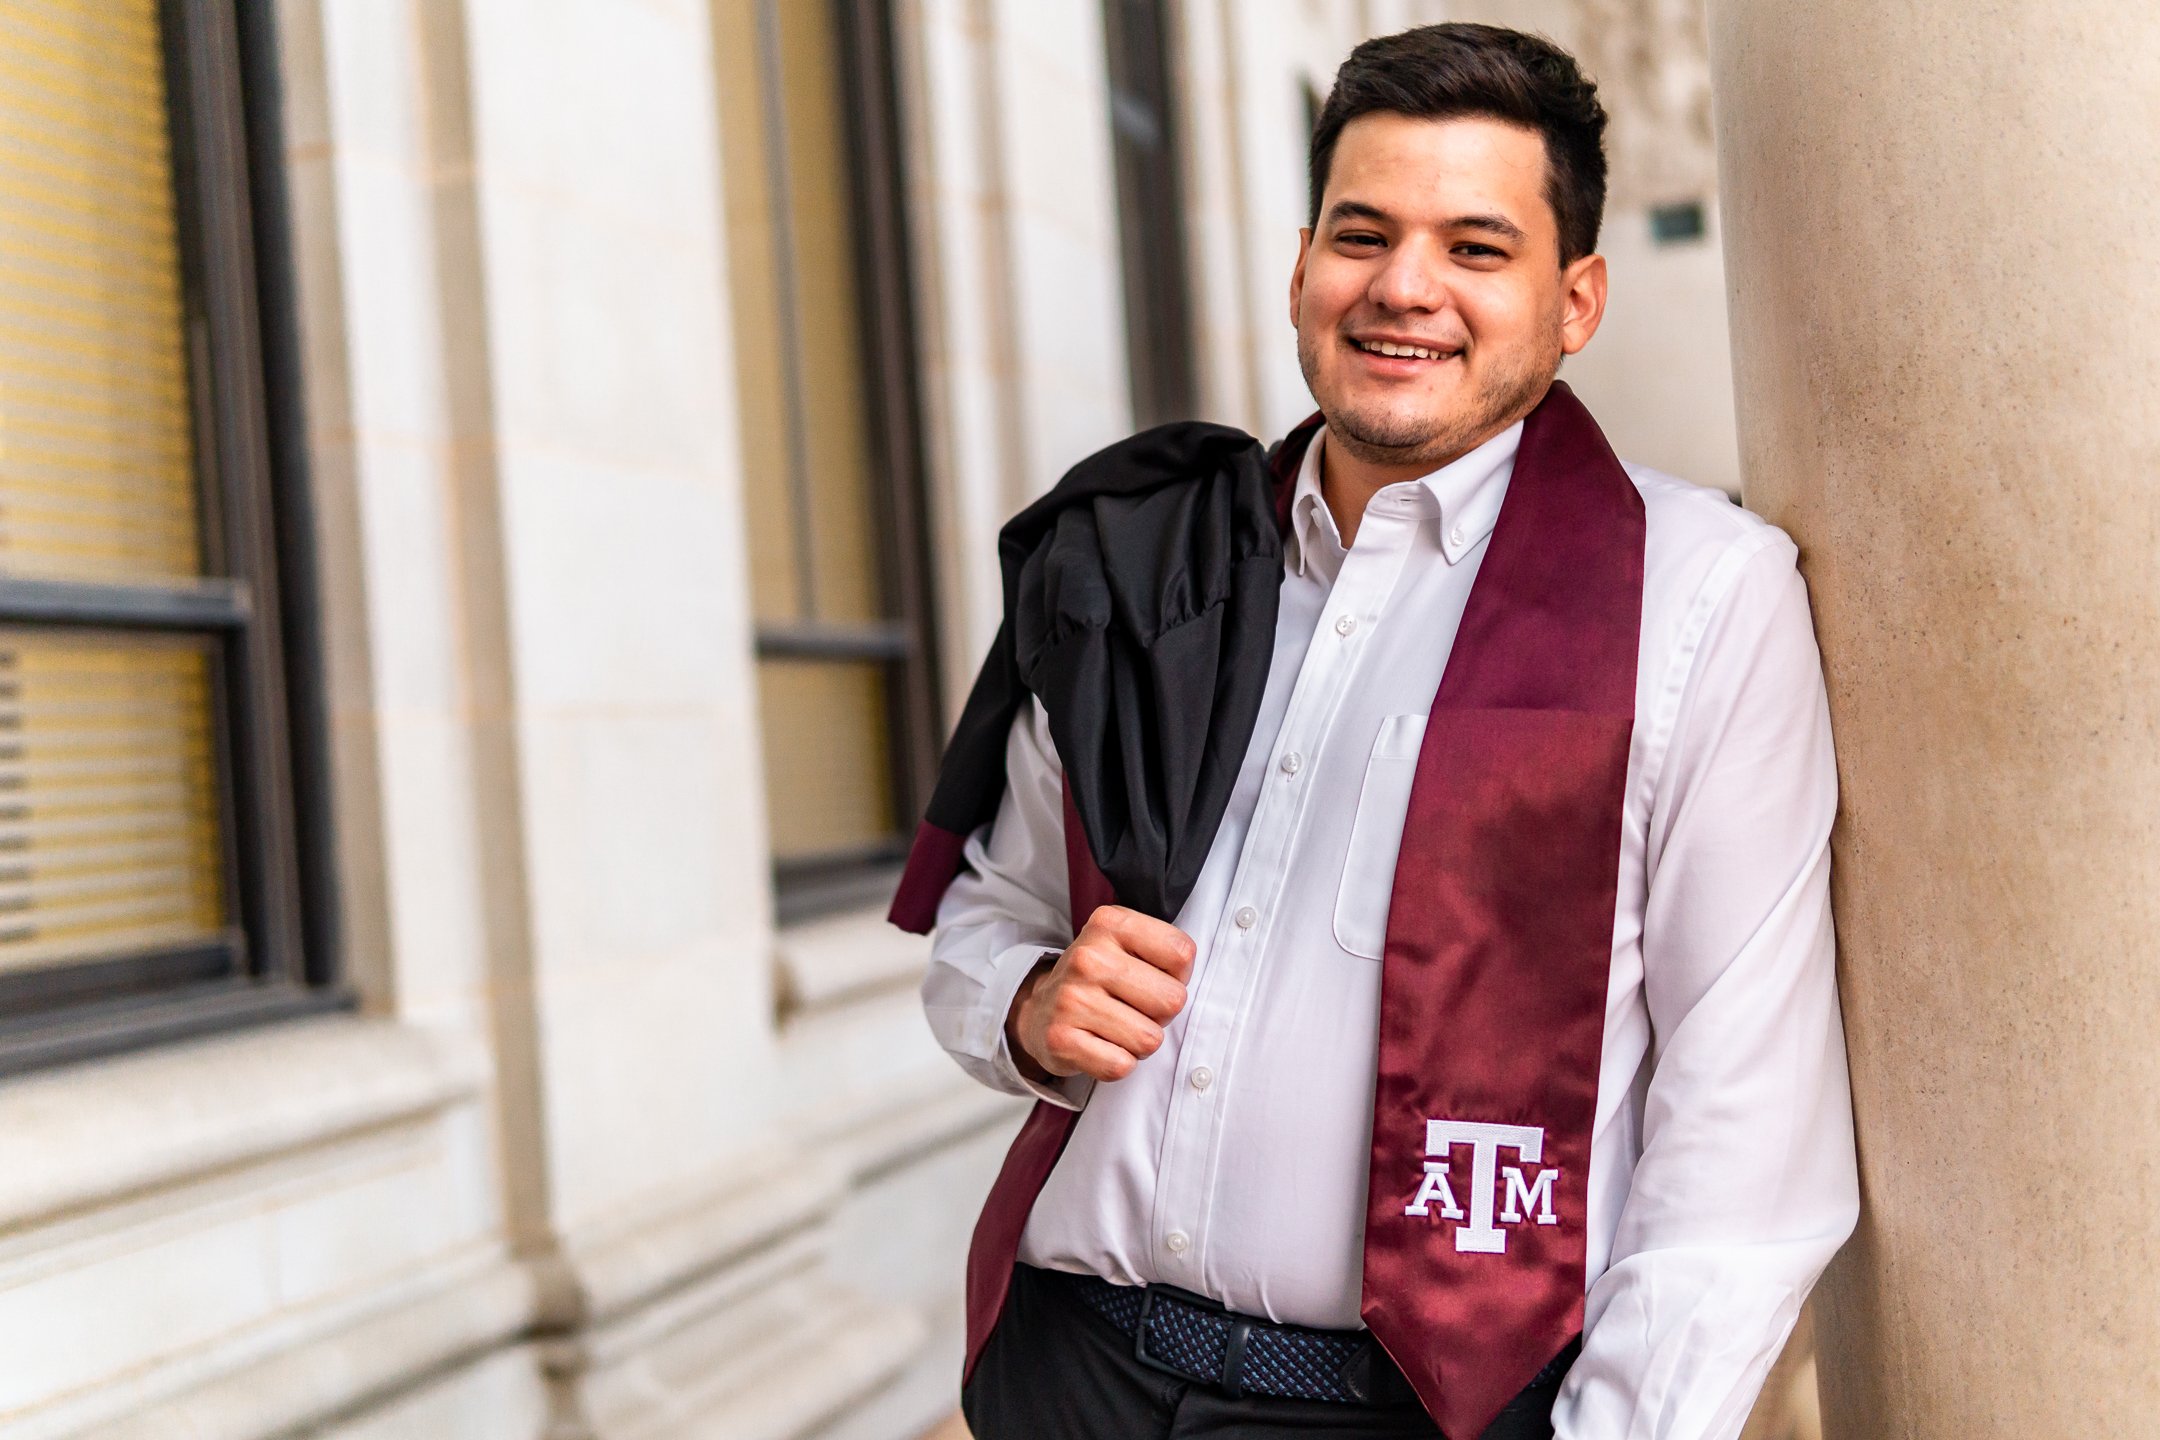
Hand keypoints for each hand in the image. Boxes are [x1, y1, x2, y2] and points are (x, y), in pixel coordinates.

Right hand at [1006, 905, 1194, 1083]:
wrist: (1039, 1010)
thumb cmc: (1098, 980)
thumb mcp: (1128, 944)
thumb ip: (1164, 951)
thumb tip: (1186, 987)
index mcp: (1110, 923)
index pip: (1182, 953)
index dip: (1176, 974)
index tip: (1151, 976)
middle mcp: (1087, 958)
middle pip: (1173, 1000)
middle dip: (1161, 1013)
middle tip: (1134, 1007)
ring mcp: (1071, 999)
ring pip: (1150, 1038)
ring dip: (1139, 1042)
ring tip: (1116, 1027)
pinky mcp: (1060, 1039)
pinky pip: (1120, 1065)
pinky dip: (1117, 1063)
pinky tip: (1099, 1046)